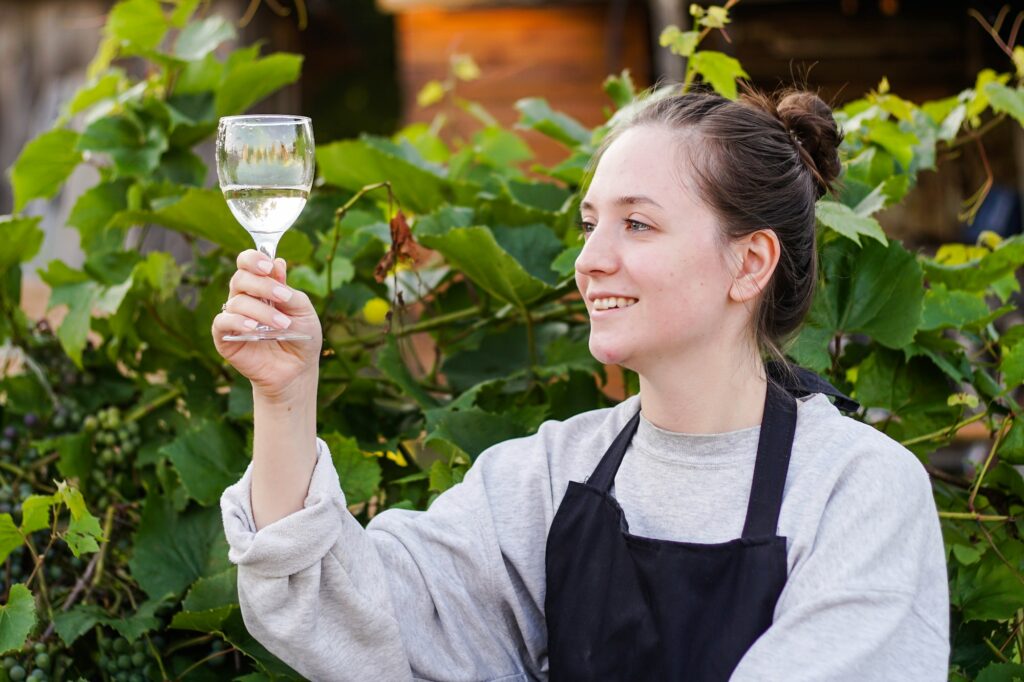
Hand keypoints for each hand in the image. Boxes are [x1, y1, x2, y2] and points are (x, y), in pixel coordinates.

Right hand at [212, 250, 322, 400]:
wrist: (298, 369)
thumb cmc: (301, 336)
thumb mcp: (303, 310)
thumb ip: (289, 290)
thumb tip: (277, 262)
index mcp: (262, 287)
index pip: (247, 263)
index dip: (254, 259)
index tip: (268, 267)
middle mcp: (244, 298)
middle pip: (240, 278)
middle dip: (263, 285)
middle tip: (283, 298)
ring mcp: (233, 317)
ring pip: (237, 302)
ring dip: (262, 311)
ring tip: (283, 325)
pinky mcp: (225, 337)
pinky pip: (222, 322)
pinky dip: (238, 321)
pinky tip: (254, 328)